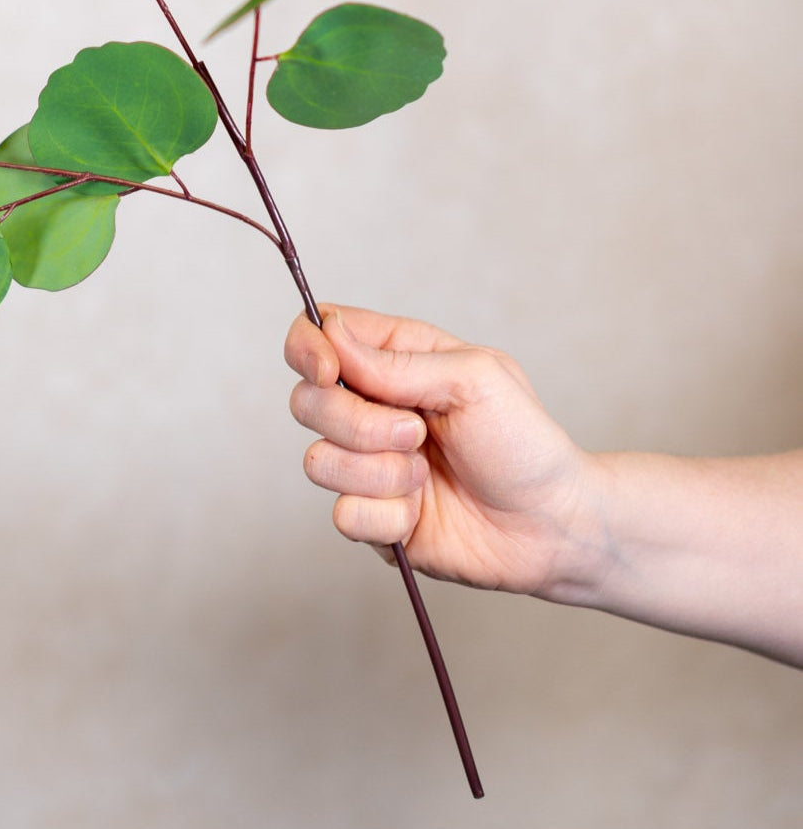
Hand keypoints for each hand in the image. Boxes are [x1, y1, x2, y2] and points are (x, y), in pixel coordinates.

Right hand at [286, 304, 602, 598]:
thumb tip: (332, 333)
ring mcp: (366, 464)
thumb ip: (396, 362)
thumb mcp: (473, 378)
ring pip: (318, 461)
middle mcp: (370, 407)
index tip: (329, 371)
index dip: (307, 349)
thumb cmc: (524, 441)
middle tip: (415, 432)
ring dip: (379, 473)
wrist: (553, 524)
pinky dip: (386, 516)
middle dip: (357, 423)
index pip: (315, 335)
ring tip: (426, 475)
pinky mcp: (372, 516)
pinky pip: (343, 515)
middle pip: (306, 401)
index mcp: (393, 359)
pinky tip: (420, 512)